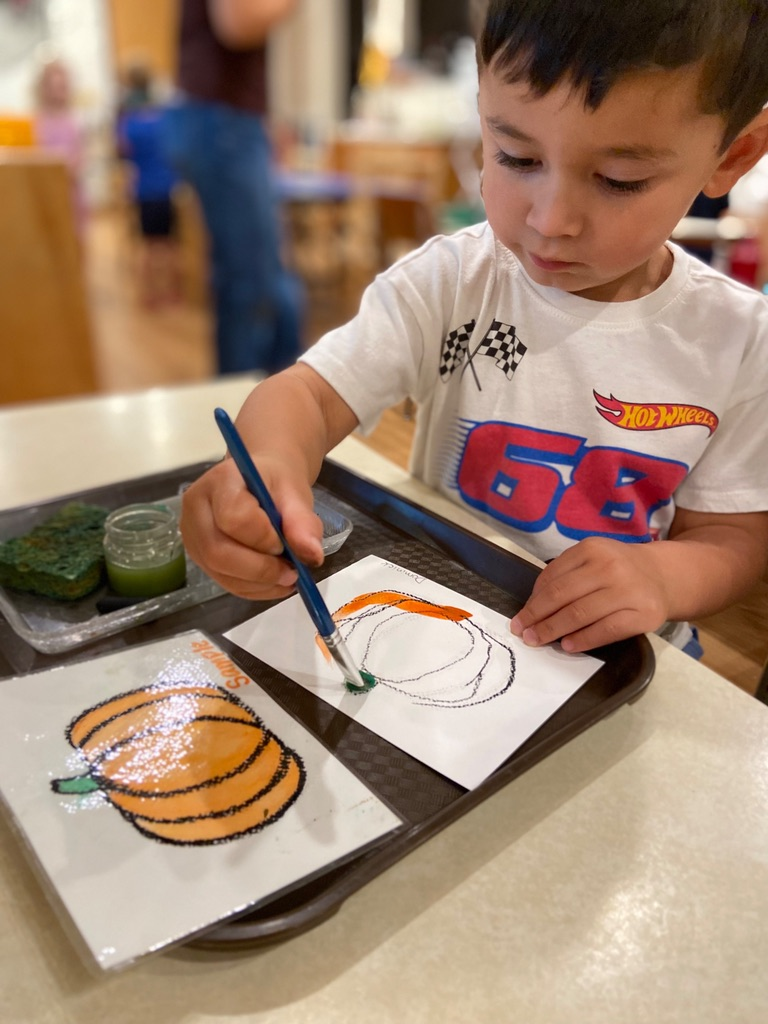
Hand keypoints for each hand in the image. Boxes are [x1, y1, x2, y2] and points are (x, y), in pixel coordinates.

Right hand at [180, 455, 323, 599]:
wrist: (260, 480)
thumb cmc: (275, 482)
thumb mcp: (295, 493)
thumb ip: (302, 522)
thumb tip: (311, 555)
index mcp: (221, 481)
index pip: (233, 518)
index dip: (263, 539)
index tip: (286, 543)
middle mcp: (197, 508)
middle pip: (218, 552)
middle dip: (260, 570)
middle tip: (292, 573)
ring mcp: (193, 535)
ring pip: (220, 572)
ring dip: (259, 584)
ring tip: (288, 576)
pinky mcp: (199, 556)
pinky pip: (224, 582)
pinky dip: (254, 589)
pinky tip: (274, 582)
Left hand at [509, 537, 670, 651]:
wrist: (663, 575)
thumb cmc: (618, 569)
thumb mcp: (592, 559)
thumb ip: (565, 575)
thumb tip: (533, 606)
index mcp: (592, 549)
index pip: (552, 578)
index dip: (533, 600)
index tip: (521, 617)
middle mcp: (610, 567)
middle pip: (562, 596)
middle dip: (537, 617)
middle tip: (522, 633)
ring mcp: (629, 591)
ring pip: (580, 614)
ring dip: (553, 630)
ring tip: (537, 640)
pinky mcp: (643, 614)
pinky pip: (606, 630)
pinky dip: (583, 640)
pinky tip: (567, 645)